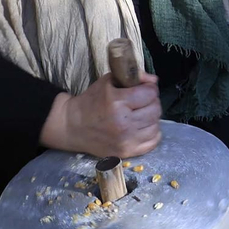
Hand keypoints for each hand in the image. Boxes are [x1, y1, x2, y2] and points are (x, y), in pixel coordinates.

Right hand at [39, 70, 161, 157]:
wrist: (73, 126)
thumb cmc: (91, 101)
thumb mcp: (108, 82)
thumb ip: (133, 77)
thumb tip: (154, 80)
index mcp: (117, 102)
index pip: (150, 93)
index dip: (149, 88)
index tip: (144, 89)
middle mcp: (123, 123)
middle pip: (155, 109)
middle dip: (151, 102)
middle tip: (142, 102)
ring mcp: (126, 140)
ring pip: (156, 125)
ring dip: (151, 118)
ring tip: (140, 115)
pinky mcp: (127, 152)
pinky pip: (153, 142)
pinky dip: (151, 133)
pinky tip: (141, 127)